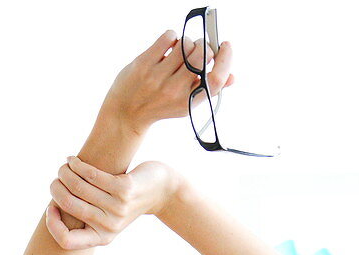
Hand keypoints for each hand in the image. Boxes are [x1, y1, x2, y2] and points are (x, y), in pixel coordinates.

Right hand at [45, 157, 180, 250]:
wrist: (159, 191)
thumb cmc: (125, 203)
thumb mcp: (106, 218)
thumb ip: (84, 217)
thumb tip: (54, 207)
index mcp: (101, 238)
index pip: (66, 241)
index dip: (52, 224)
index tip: (52, 208)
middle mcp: (109, 226)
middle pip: (68, 205)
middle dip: (56, 187)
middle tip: (57, 178)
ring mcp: (117, 208)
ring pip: (77, 186)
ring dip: (65, 172)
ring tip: (65, 166)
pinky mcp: (124, 189)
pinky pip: (91, 174)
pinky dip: (77, 164)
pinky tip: (74, 160)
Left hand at [103, 28, 234, 132]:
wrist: (126, 113)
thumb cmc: (159, 106)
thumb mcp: (185, 104)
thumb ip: (207, 90)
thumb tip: (232, 77)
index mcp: (188, 102)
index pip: (216, 80)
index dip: (225, 59)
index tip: (226, 46)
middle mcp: (174, 91)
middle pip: (202, 55)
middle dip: (204, 46)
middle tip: (199, 49)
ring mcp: (158, 77)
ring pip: (186, 43)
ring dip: (187, 42)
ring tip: (180, 51)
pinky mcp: (144, 63)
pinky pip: (168, 37)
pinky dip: (172, 37)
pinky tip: (167, 46)